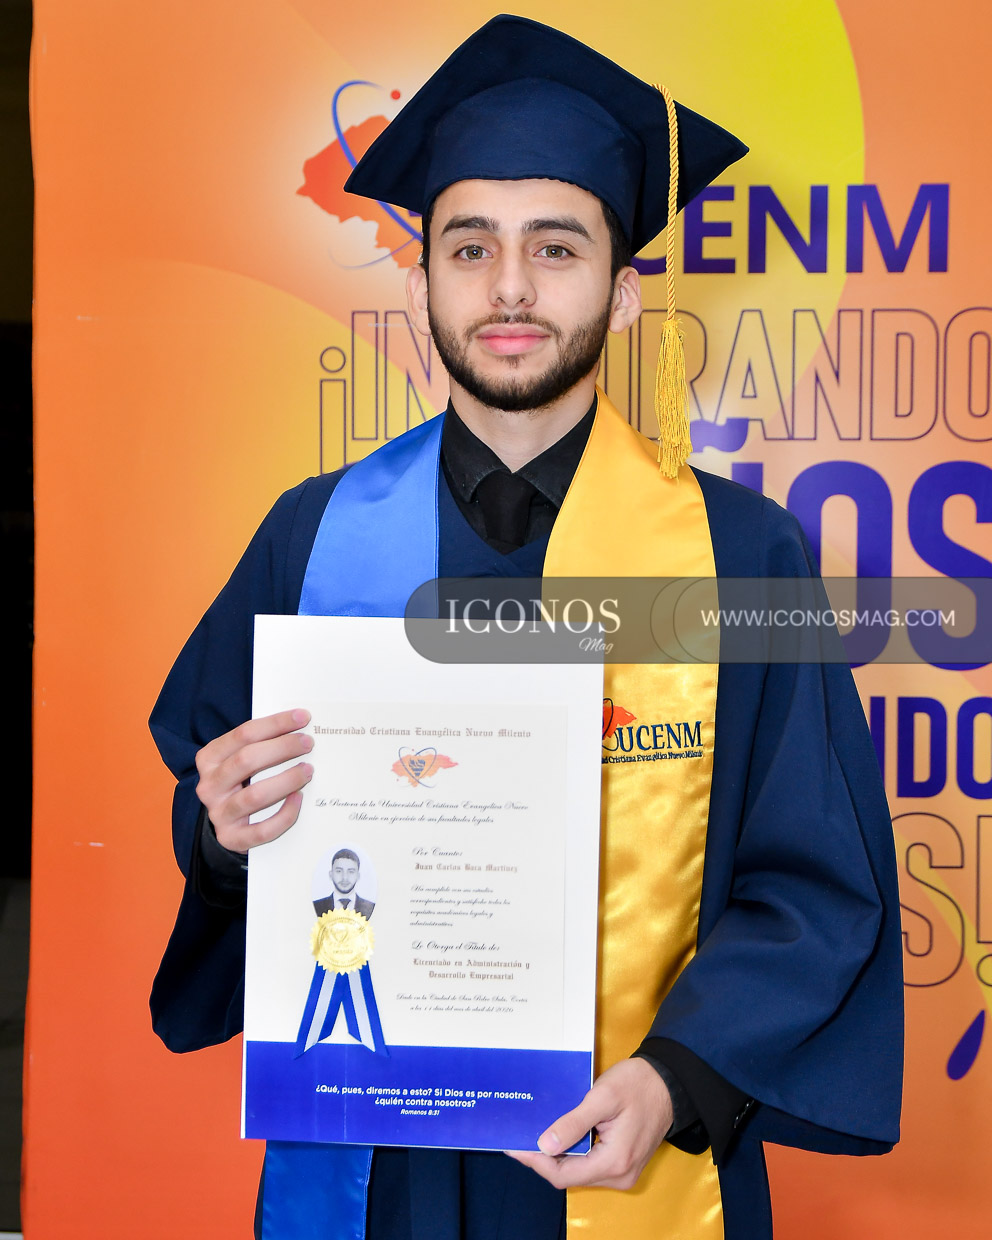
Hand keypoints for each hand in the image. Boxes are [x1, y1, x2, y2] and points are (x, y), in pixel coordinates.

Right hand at [195, 709, 313, 850]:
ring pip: (254, 796)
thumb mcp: (241, 759)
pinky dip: (284, 814)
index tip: (303, 717)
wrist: (228, 823)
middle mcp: (209, 785)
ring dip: (286, 780)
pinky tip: (299, 799)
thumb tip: (299, 727)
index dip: (275, 724)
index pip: (243, 734)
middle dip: (282, 748)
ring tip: (308, 770)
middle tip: (308, 743)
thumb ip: (261, 744)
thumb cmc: (242, 782)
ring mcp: (219, 814)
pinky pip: (262, 830)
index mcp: (209, 759)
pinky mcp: (232, 838)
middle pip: (246, 760)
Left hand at [505, 1058, 672, 1189]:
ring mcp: (623, 1172)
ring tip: (535, 1134)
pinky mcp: (623, 1163)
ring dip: (557, 1155)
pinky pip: (590, 1164)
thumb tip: (545, 1145)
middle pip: (570, 1176)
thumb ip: (574, 1123)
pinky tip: (559, 1136)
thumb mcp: (603, 1097)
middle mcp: (619, 1175)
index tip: (514, 1145)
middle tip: (520, 1136)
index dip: (536, 1161)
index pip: (563, 1175)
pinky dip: (573, 1153)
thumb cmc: (639, 1084)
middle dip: (543, 1158)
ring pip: (579, 1171)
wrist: (669, 1082)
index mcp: (614, 1162)